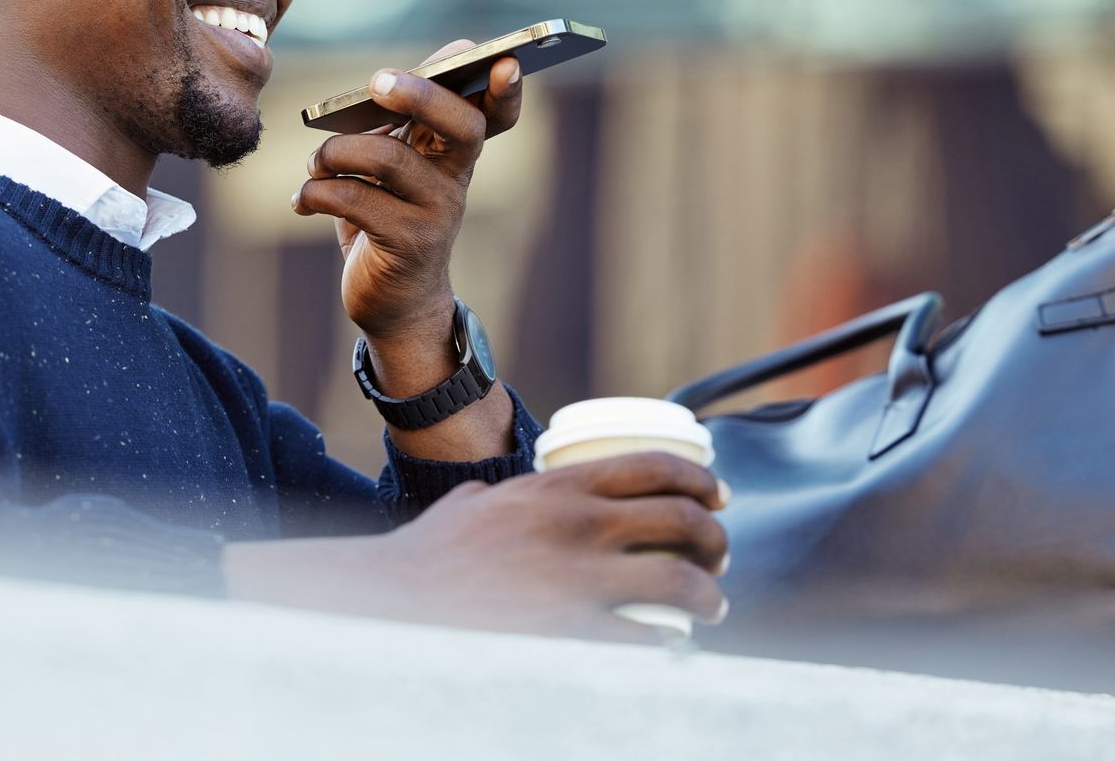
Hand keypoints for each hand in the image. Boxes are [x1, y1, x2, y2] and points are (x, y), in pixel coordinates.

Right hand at [224, 453, 729, 642]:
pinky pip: (644, 636)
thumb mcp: (476, 502)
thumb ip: (511, 492)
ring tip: (714, 604)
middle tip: (719, 554)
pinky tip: (674, 646)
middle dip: (714, 537)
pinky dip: (670, 643)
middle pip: (680, 518)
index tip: (719, 493)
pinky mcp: (569, 632)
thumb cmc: (430, 555)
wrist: (395, 603)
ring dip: (708, 593)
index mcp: (558, 486)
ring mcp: (576, 580)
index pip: (654, 467)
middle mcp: (577, 525)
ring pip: (678, 579)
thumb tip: (516, 490)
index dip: (700, 478)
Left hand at [291, 40, 521, 386]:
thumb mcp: (397, 171)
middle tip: (376, 82)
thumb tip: (382, 83)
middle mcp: (456, 179)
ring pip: (389, 157)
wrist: (397, 303)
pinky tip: (302, 200)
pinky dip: (316, 192)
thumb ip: (396, 127)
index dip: (506, 89)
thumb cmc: (389, 221)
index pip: (494, 114)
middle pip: (461, 125)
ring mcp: (437, 213)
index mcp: (455, 152)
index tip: (505, 61)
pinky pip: (353, 199)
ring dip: (336, 151)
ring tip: (314, 164)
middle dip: (421, 95)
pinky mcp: (407, 244)